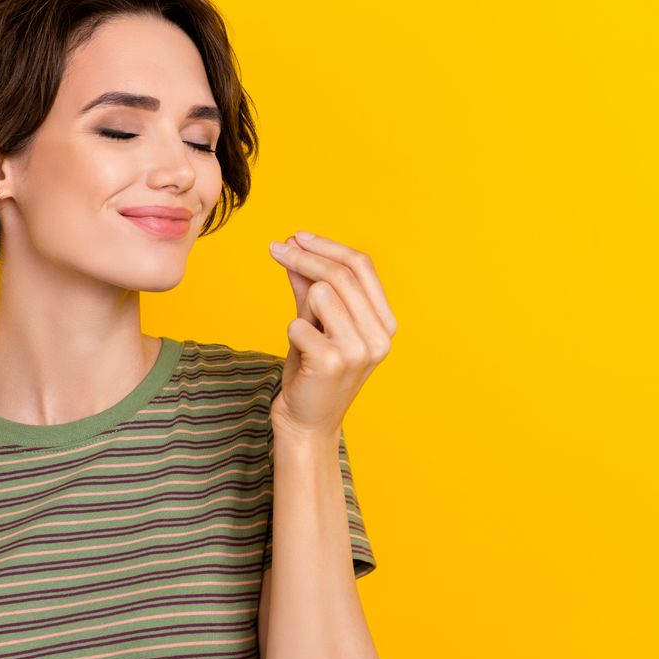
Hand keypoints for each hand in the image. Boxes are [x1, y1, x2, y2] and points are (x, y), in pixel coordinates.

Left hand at [267, 230, 397, 448]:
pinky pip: (298, 323)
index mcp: (385, 322)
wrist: (306, 422)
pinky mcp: (331, 362)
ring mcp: (358, 350)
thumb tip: (293, 244)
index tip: (295, 236)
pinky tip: (300, 355)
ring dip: (302, 307)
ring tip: (304, 335)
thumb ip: (310, 285)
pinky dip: (292, 333)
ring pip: (321, 293)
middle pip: (340, 274)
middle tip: (274, 249)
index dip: (326, 246)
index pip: (361, 265)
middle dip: (302, 256)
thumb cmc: (312, 371)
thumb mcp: (316, 321)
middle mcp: (379, 336)